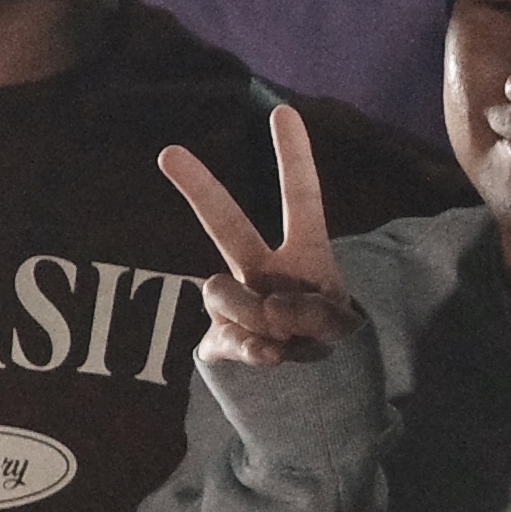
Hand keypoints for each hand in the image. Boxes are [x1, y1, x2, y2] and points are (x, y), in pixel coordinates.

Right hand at [158, 101, 368, 368]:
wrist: (314, 400)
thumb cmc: (334, 349)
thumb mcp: (342, 328)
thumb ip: (312, 313)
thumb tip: (266, 309)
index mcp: (306, 256)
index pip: (301, 200)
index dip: (294, 158)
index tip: (283, 111)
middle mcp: (264, 272)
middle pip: (228, 225)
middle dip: (200, 189)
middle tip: (168, 153)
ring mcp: (236, 306)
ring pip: (223, 291)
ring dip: (258, 315)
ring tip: (287, 340)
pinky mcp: (218, 342)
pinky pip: (224, 335)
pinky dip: (250, 347)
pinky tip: (270, 357)